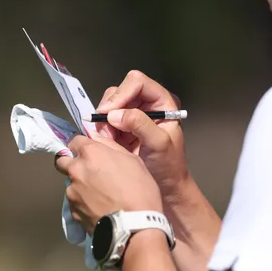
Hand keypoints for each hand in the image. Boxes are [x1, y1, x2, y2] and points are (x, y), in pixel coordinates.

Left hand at [55, 134, 162, 233]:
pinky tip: (97, 208)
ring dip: (79, 184)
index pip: (74, 140)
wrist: (134, 227)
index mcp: (91, 153)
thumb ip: (111, 147)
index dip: (82, 145)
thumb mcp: (132, 161)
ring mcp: (72, 191)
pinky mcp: (72, 211)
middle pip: (62, 160)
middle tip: (88, 171)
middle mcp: (76, 170)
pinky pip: (74, 201)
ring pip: (70, 182)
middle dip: (72, 163)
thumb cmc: (139, 191)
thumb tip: (98, 140)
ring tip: (97, 195)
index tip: (89, 152)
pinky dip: (82, 202)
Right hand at [95, 70, 190, 195]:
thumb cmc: (169, 166)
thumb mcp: (159, 145)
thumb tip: (115, 115)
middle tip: (106, 130)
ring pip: (110, 105)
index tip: (108, 113)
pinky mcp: (123, 127)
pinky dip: (102, 130)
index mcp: (162, 102)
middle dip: (110, 109)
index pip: (137, 82)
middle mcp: (147, 104)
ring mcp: (133, 115)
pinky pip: (105, 120)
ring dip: (104, 121)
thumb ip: (140, 125)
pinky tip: (108, 142)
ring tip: (109, 139)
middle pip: (120, 91)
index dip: (121, 94)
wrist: (166, 188)